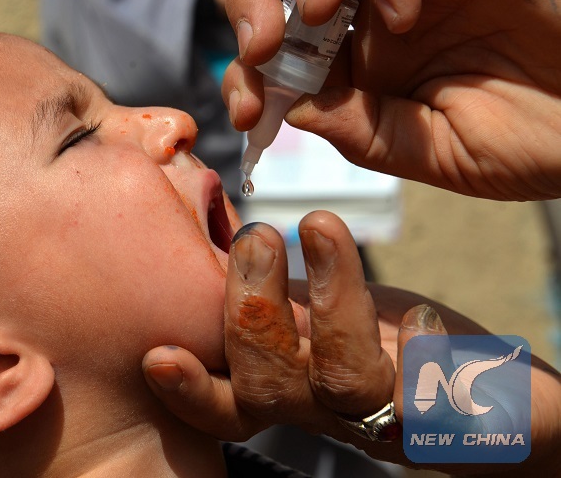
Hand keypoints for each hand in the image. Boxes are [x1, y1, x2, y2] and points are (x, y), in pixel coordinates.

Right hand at [142, 211, 560, 472]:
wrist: (482, 396)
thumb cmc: (386, 344)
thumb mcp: (319, 316)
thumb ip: (273, 295)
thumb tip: (223, 241)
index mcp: (286, 386)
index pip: (224, 402)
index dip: (187, 389)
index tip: (160, 354)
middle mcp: (323, 409)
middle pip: (267, 387)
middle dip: (252, 311)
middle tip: (257, 236)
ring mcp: (384, 415)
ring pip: (343, 380)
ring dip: (329, 302)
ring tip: (323, 226)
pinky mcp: (448, 414)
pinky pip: (435, 396)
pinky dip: (423, 353)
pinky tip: (422, 318)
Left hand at [222, 0, 560, 200]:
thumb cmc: (532, 140)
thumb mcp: (424, 151)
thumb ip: (356, 127)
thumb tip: (285, 100)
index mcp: (359, 59)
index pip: (274, 39)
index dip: (245, 68)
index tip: (247, 108)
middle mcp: (375, 6)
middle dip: (254, 2)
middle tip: (262, 49)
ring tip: (318, 13)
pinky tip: (399, 6)